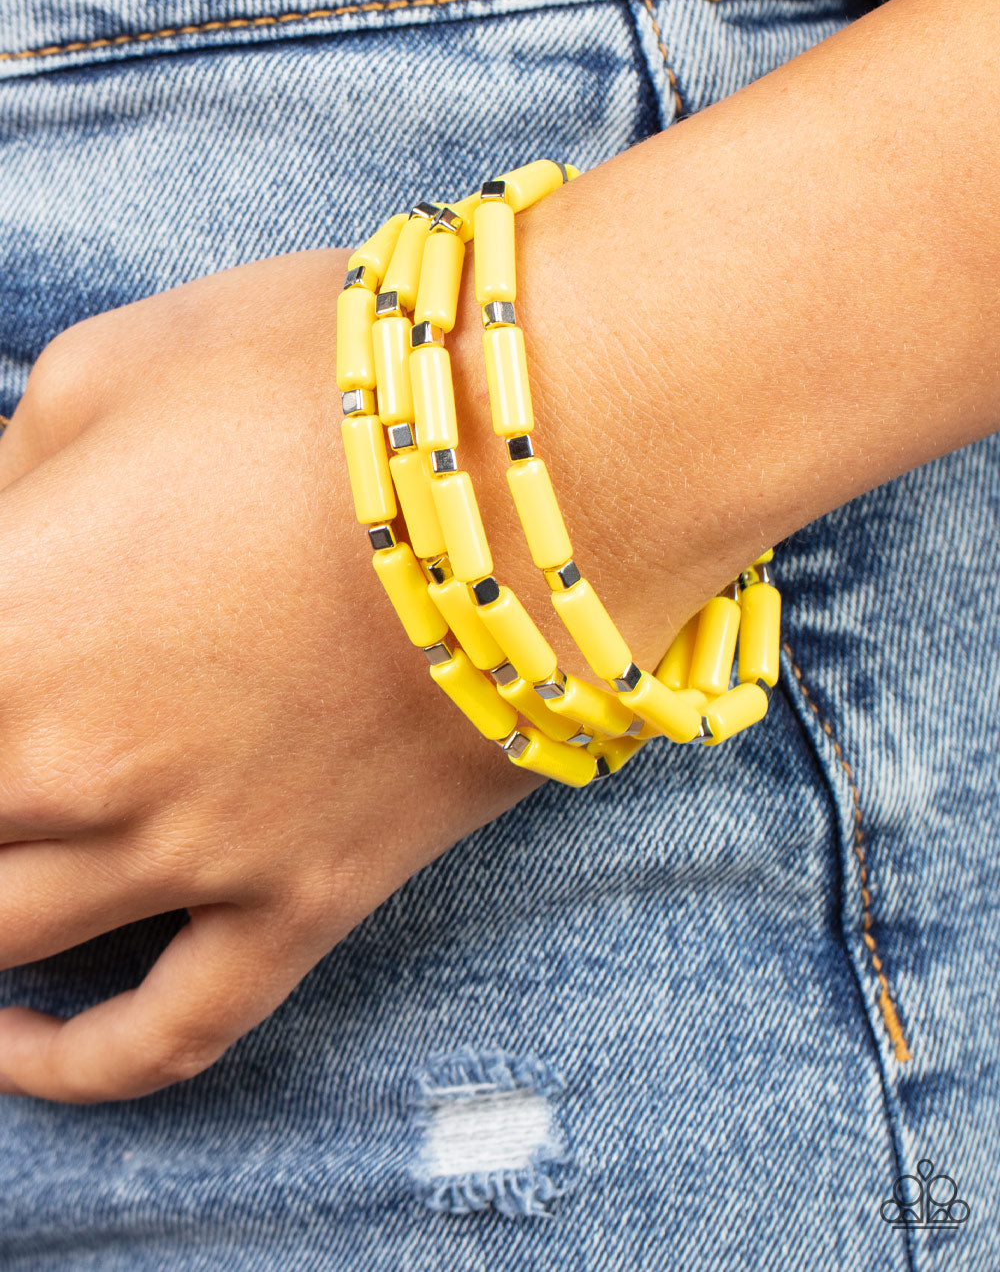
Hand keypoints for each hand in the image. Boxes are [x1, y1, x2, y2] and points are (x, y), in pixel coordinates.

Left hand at [0, 252, 557, 1104]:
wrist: (553, 450)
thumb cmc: (322, 378)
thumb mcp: (105, 369)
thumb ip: (5, 478)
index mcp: (4, 625)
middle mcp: (74, 766)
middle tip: (9, 729)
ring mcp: (196, 853)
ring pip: (2, 940)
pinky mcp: (308, 898)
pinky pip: (168, 1036)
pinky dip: (72, 1064)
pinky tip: (21, 1041)